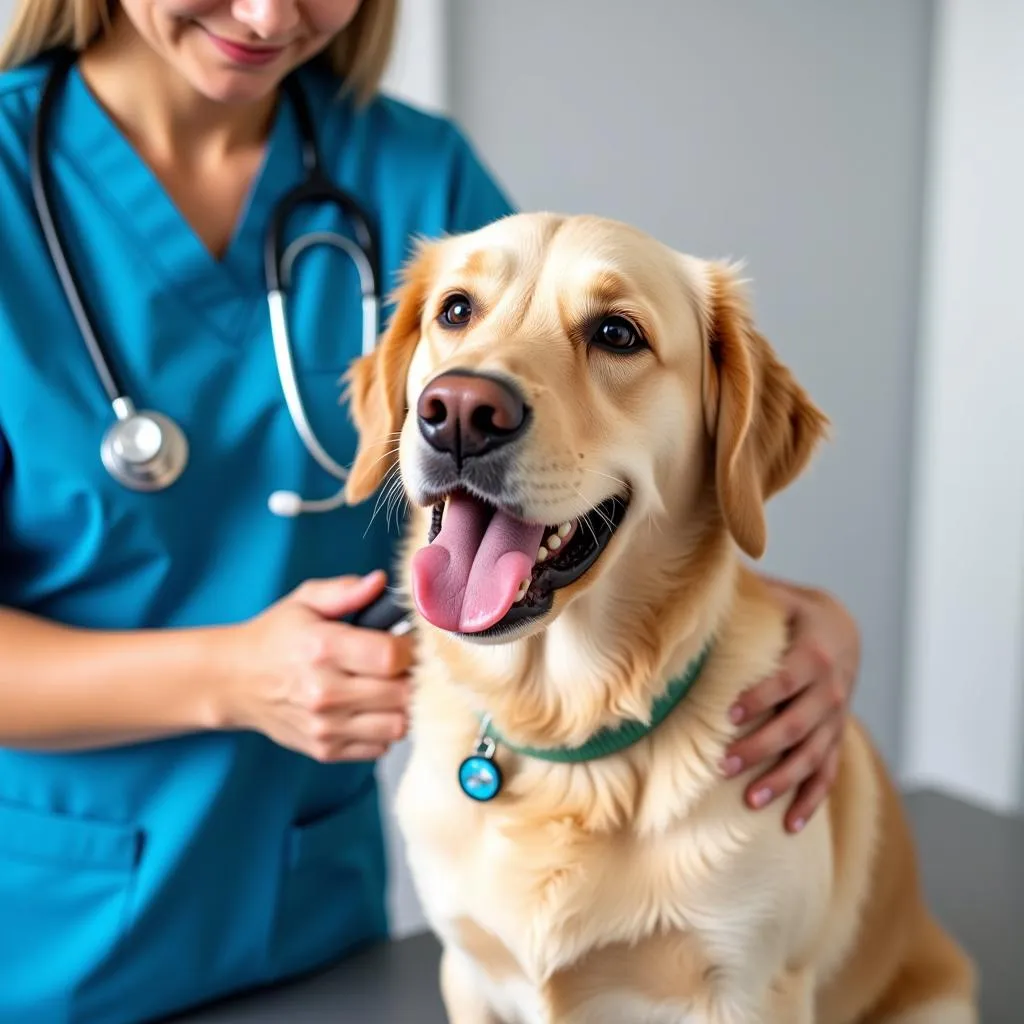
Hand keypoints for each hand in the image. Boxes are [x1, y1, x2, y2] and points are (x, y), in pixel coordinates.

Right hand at [217, 571, 411, 762]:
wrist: (234, 681)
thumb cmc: (276, 637)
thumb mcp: (305, 601)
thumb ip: (345, 591)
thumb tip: (380, 582)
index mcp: (322, 649)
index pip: (392, 656)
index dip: (411, 648)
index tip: (407, 641)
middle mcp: (324, 692)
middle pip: (402, 693)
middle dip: (413, 676)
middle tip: (406, 665)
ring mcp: (325, 727)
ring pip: (398, 725)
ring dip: (404, 706)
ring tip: (392, 687)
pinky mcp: (325, 750)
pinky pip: (380, 747)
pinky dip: (385, 728)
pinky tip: (373, 708)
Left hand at [721, 579, 859, 832]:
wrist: (843, 630)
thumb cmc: (795, 612)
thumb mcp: (780, 596)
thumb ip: (749, 592)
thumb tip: (703, 573)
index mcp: (815, 654)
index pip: (785, 680)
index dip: (759, 697)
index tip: (729, 714)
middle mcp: (829, 690)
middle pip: (796, 725)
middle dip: (761, 748)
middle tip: (724, 765)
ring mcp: (835, 719)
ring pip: (811, 756)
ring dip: (782, 781)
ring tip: (751, 801)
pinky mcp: (833, 737)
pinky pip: (826, 774)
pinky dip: (811, 800)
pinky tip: (791, 825)